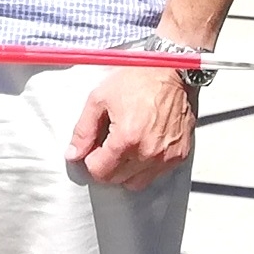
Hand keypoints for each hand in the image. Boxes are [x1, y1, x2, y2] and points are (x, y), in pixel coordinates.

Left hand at [65, 65, 196, 190]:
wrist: (173, 71)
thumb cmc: (137, 80)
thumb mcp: (99, 99)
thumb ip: (83, 131)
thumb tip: (73, 155)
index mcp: (127, 139)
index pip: (99, 172)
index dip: (91, 160)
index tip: (94, 146)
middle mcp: (149, 153)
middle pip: (116, 180)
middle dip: (107, 165)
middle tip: (108, 143)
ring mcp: (167, 157)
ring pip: (136, 182)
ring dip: (126, 170)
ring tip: (126, 144)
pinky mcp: (180, 155)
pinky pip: (156, 173)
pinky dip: (145, 165)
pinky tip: (143, 143)